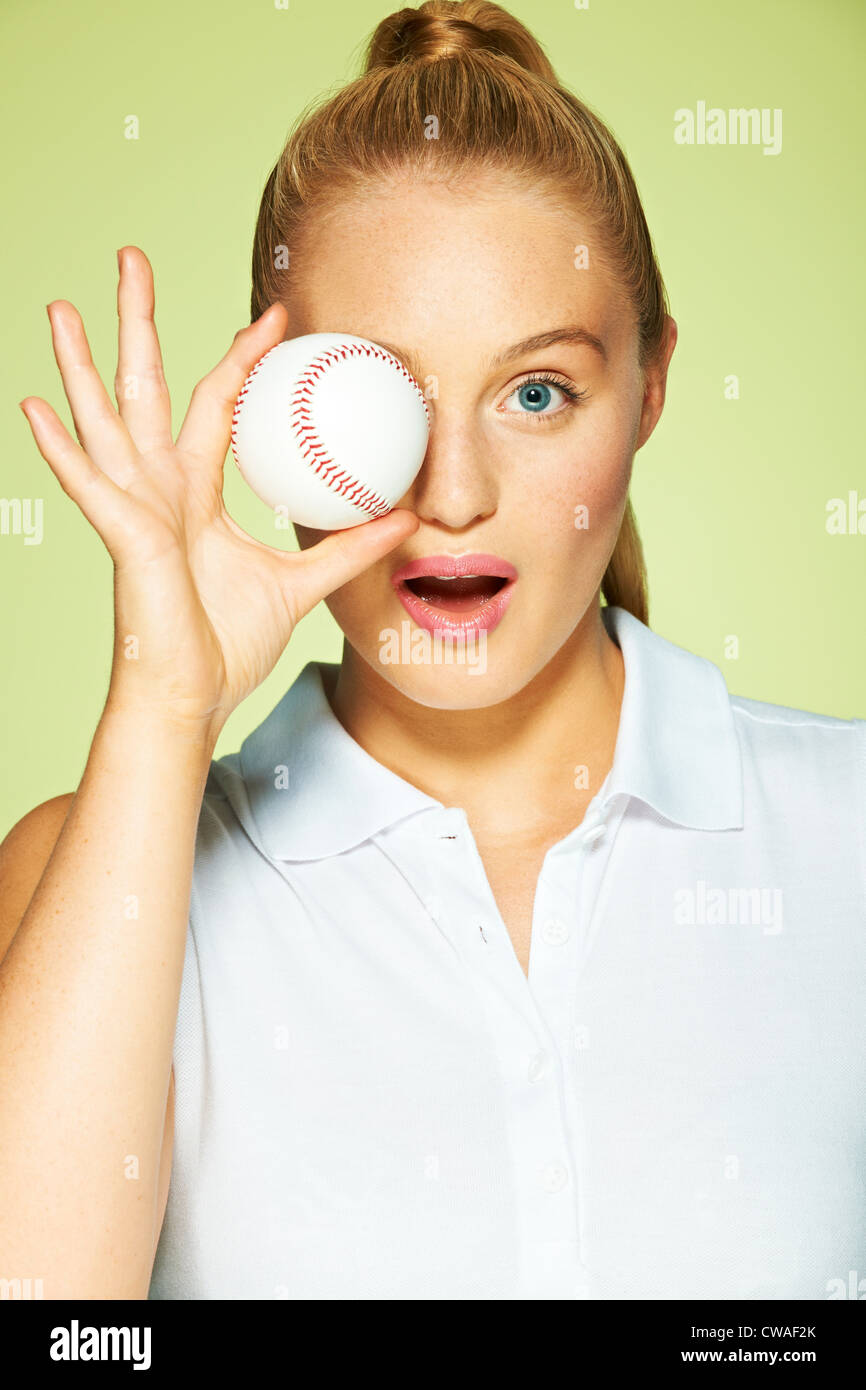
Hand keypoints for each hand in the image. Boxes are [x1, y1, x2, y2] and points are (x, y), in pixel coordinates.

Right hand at [19, 247, 418, 737]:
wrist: (190, 699)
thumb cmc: (225, 646)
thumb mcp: (299, 584)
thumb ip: (348, 548)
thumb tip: (404, 519)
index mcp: (194, 495)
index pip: (217, 406)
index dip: (242, 359)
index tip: (275, 317)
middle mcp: (158, 490)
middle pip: (147, 389)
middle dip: (139, 324)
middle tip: (131, 258)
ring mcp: (134, 511)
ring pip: (106, 421)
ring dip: (83, 364)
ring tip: (64, 307)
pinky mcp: (124, 540)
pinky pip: (91, 486)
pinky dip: (63, 449)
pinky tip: (35, 407)